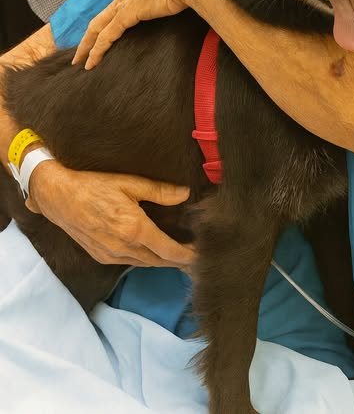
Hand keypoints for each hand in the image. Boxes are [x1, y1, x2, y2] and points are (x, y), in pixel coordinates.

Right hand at [26, 160, 194, 267]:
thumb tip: (185, 193)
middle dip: (178, 261)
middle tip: (196, 259)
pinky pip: (130, 262)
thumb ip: (160, 191)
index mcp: (134, 228)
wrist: (58, 197)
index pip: (168, 250)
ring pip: (144, 263)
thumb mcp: (129, 182)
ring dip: (162, 261)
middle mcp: (124, 246)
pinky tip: (151, 253)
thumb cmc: (93, 185)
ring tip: (179, 258)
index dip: (187, 255)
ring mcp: (111, 254)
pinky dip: (144, 260)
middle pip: (159, 261)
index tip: (201, 255)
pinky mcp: (101, 256)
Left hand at [73, 0, 217, 69]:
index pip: (113, 10)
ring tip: (81, 62)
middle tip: (79, 55)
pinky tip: (92, 62)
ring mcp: (124, 4)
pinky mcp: (127, 14)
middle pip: (99, 20)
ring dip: (87, 47)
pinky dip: (97, 50)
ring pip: (97, 28)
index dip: (104, 25)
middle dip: (87, 38)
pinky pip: (107, 36)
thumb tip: (172, 6)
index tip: (99, 38)